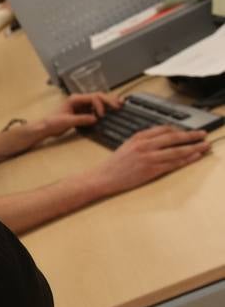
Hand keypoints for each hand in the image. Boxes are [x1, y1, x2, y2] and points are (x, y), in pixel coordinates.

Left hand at [37, 92, 122, 137]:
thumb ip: (81, 119)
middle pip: (98, 96)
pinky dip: (104, 109)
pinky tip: (111, 111)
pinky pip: (96, 108)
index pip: (93, 97)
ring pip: (98, 101)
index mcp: (75, 99)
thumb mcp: (66, 121)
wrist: (45, 128)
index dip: (100, 105)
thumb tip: (95, 119)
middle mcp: (80, 100)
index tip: (101, 115)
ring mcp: (82, 106)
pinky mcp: (83, 112)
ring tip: (119, 106)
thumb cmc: (52, 122)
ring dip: (108, 103)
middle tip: (119, 106)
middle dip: (109, 100)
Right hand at [82, 126, 210, 197]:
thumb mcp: (126, 146)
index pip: (163, 129)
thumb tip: (160, 139)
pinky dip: (185, 160)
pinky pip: (172, 164)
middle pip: (173, 138)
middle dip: (191, 136)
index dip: (179, 130)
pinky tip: (194, 157)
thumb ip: (143, 141)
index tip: (187, 132)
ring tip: (204, 146)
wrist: (102, 177)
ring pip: (176, 151)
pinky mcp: (151, 170)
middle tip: (203, 135)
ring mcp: (148, 158)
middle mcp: (144, 145)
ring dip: (193, 148)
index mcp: (138, 138)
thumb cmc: (113, 164)